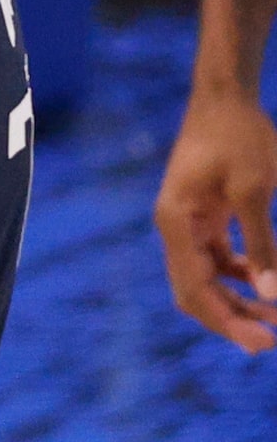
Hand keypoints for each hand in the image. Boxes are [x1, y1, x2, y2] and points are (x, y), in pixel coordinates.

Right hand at [156, 79, 276, 351]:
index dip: (228, 321)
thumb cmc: (240, 136)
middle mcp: (174, 229)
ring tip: (276, 320)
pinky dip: (242, 278)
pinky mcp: (203, 218)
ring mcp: (187, 225)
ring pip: (206, 280)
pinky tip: (269, 285)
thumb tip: (273, 294)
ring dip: (238, 302)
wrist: (224, 97)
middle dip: (231, 320)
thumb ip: (261, 244)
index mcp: (177, 224)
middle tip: (272, 342)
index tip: (264, 343)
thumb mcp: (254, 190)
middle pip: (194, 292)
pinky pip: (218, 261)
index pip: (196, 289)